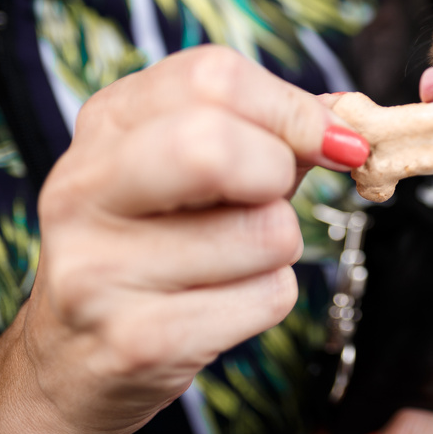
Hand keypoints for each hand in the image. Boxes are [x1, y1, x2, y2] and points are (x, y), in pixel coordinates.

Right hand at [0, 45, 369, 433]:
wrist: (80, 357)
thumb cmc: (163, 240)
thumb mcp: (202, 167)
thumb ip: (275, 132)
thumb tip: (352, 124)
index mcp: (108, 122)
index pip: (215, 76)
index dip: (294, 109)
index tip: (333, 140)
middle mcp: (85, 187)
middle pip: (212, 144)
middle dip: (277, 171)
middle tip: (272, 195)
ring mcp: (98, 268)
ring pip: (266, 231)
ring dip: (279, 247)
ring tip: (228, 261)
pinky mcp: (135, 341)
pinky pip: (268, 297)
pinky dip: (268, 300)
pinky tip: (216, 306)